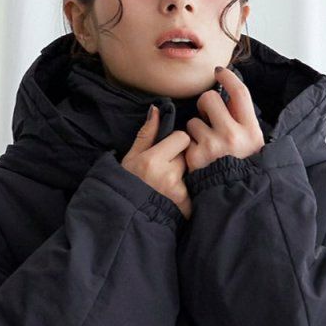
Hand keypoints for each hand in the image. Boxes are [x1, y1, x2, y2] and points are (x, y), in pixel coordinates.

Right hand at [120, 104, 193, 218]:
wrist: (130, 217)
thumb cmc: (129, 184)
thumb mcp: (132, 157)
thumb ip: (146, 134)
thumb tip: (157, 109)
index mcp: (153, 161)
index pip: (182, 138)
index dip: (177, 142)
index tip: (169, 150)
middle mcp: (168, 176)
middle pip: (189, 154)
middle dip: (181, 159)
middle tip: (169, 169)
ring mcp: (179, 193)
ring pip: (193, 171)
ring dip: (186, 175)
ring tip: (171, 183)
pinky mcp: (187, 206)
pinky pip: (195, 189)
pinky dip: (190, 191)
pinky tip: (178, 195)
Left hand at [183, 63, 265, 175]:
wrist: (236, 199)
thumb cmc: (243, 167)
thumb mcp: (253, 144)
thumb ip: (242, 118)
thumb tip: (228, 89)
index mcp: (251, 131)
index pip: (239, 92)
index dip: (227, 78)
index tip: (219, 72)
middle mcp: (232, 136)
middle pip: (209, 98)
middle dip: (205, 104)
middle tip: (208, 116)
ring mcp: (212, 147)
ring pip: (194, 120)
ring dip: (197, 129)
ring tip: (206, 146)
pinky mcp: (195, 158)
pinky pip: (186, 140)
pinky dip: (190, 147)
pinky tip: (199, 158)